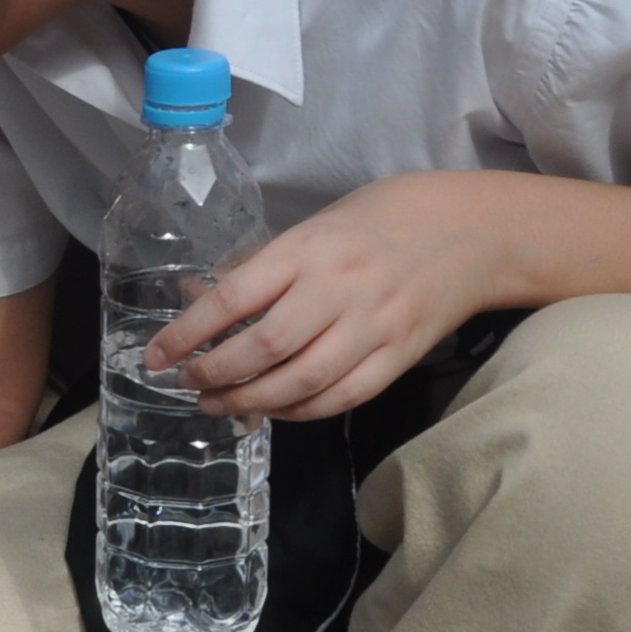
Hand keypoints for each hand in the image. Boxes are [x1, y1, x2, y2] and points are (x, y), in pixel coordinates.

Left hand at [150, 172, 508, 422]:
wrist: (472, 232)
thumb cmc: (381, 220)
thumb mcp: (315, 225)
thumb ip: (261, 266)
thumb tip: (195, 300)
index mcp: (309, 248)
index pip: (234, 299)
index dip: (188, 333)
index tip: (158, 356)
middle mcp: (340, 288)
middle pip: (265, 348)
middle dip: (216, 374)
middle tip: (189, 383)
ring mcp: (374, 326)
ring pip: (301, 381)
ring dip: (250, 401)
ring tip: (218, 404)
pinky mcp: (400, 356)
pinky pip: (343, 397)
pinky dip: (301, 411)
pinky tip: (274, 411)